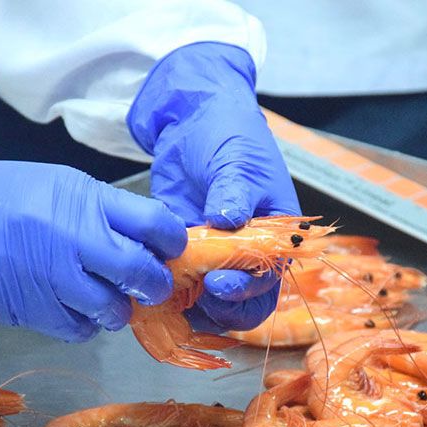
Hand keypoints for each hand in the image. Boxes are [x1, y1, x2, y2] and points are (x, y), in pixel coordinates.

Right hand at [0, 130, 185, 340]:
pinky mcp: (29, 310)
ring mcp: (52, 277)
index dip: (172, 242)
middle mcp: (75, 238)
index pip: (157, 224)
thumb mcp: (56, 184)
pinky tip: (74, 310)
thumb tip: (144, 240)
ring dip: (118, 310)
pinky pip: (79, 330)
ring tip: (105, 300)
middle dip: (155, 284)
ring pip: (115, 310)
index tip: (169, 250)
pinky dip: (85, 325)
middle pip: (143, 273)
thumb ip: (101, 211)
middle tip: (149, 285)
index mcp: (86, 199)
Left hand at [127, 42, 299, 331]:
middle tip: (194, 296)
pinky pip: (180, 285)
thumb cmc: (230, 134)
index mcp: (274, 236)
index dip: (245, 288)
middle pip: (245, 305)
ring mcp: (214, 256)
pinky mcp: (184, 253)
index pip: (268, 279)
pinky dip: (168, 292)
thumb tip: (228, 221)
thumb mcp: (237, 161)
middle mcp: (248, 254)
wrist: (194, 119)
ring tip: (168, 292)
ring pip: (211, 303)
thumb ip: (234, 193)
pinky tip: (151, 284)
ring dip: (192, 306)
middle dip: (221, 308)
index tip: (218, 283)